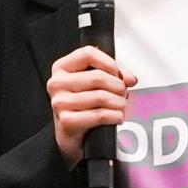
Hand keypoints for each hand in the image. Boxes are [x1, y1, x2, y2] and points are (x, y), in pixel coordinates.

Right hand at [47, 46, 138, 167]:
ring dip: (118, 102)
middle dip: (118, 86)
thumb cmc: (82, 105)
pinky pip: (99, 115)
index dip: (109, 62)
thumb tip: (130, 78)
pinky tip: (118, 117)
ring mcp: (60, 102)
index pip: (87, 53)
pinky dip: (114, 116)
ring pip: (101, 96)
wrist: (70, 134)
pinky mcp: (67, 120)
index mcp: (62, 68)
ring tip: (121, 106)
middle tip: (123, 94)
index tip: (117, 73)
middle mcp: (57, 83)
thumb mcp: (94, 85)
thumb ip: (113, 76)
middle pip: (97, 77)